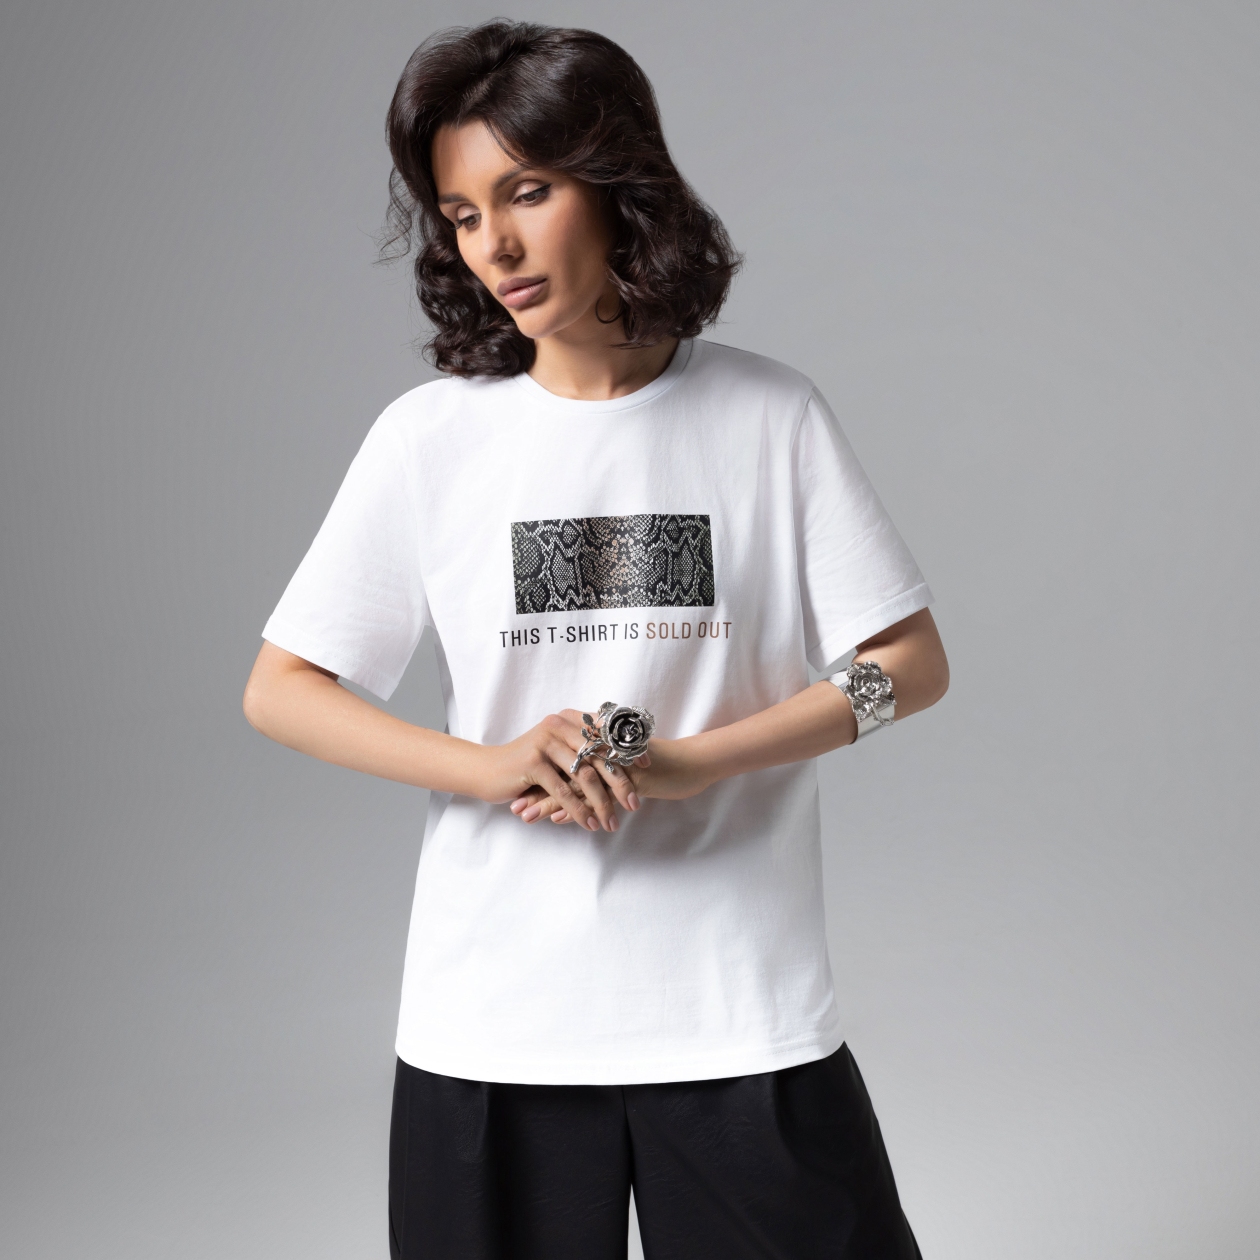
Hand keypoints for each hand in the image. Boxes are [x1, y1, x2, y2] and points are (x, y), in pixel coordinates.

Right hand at [488, 709, 641, 832]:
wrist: (487, 769)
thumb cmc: (525, 763)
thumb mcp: (556, 750)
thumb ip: (581, 749)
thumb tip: (619, 762)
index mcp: (568, 719)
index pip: (606, 731)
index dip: (628, 746)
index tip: (647, 765)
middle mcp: (559, 725)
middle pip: (599, 755)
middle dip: (620, 782)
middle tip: (634, 803)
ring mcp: (546, 743)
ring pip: (584, 776)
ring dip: (602, 803)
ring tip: (612, 822)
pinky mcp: (533, 762)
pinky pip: (563, 791)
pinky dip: (579, 811)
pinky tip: (590, 824)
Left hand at [510, 720, 714, 827]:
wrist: (696, 763)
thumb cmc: (666, 766)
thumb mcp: (631, 766)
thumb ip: (606, 769)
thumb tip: (582, 783)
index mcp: (602, 747)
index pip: (562, 761)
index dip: (540, 775)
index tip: (517, 788)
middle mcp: (604, 752)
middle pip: (561, 771)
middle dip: (535, 788)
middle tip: (511, 803)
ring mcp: (616, 764)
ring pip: (573, 783)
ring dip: (547, 800)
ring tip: (524, 815)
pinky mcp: (630, 777)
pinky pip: (599, 793)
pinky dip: (578, 805)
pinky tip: (559, 818)